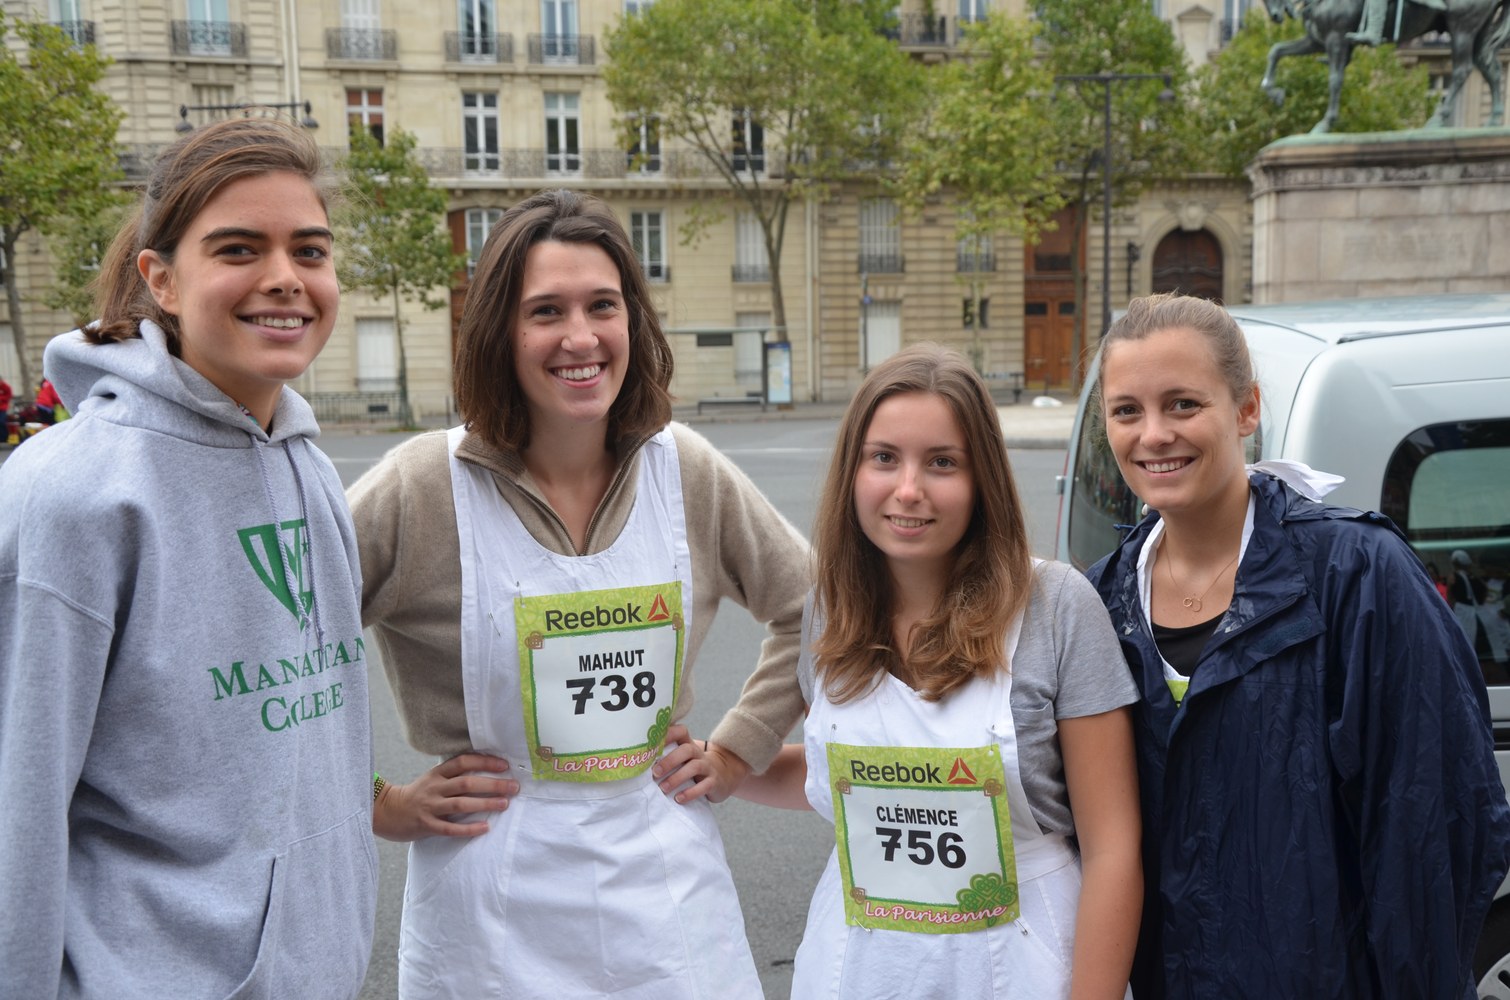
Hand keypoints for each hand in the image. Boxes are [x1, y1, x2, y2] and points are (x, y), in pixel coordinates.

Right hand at [372, 752, 516, 841]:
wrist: (387, 812)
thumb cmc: (417, 795)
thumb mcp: (432, 779)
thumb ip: (453, 775)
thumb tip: (485, 771)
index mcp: (437, 774)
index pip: (463, 762)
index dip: (484, 762)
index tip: (504, 766)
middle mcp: (434, 788)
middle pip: (467, 783)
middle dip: (492, 784)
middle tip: (514, 787)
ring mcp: (430, 807)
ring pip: (461, 803)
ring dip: (485, 803)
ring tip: (504, 804)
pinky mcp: (426, 825)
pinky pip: (450, 828)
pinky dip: (469, 828)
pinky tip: (485, 828)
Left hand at [653, 724, 751, 803]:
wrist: (723, 776)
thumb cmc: (692, 767)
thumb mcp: (683, 759)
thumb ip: (665, 757)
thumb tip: (637, 763)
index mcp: (688, 745)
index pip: (681, 731)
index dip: (668, 734)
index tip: (652, 744)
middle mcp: (698, 754)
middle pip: (686, 750)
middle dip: (669, 761)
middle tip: (655, 772)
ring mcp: (708, 767)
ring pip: (694, 767)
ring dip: (677, 778)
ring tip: (663, 788)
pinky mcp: (714, 782)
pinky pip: (704, 786)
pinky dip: (690, 793)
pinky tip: (678, 799)